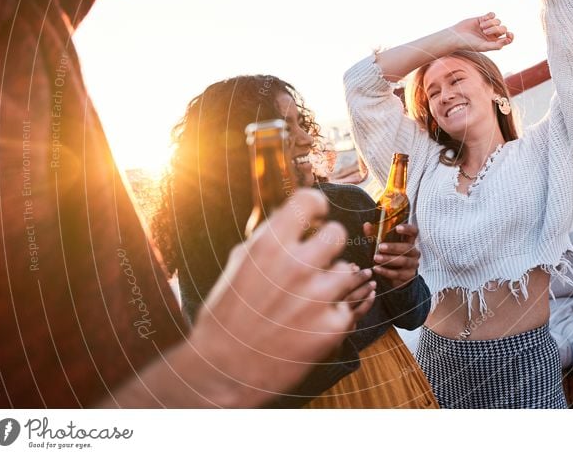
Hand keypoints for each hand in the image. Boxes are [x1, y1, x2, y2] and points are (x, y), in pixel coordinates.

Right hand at [190, 189, 375, 404]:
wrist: (224, 371)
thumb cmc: (227, 316)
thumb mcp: (239, 265)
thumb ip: (268, 237)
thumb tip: (291, 215)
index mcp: (270, 246)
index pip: (309, 201)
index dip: (316, 206)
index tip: (317, 216)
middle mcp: (298, 265)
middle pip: (338, 233)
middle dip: (328, 243)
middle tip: (317, 259)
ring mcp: (319, 296)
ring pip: (348, 269)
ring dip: (333, 280)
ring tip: (310, 297)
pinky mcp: (333, 325)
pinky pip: (348, 305)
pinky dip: (334, 313)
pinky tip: (312, 322)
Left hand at [363, 222, 420, 288]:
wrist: (395, 277)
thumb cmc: (389, 255)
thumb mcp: (382, 244)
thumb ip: (375, 235)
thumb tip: (367, 225)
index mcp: (409, 241)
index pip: (413, 231)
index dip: (407, 229)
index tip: (397, 228)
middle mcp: (414, 252)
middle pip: (407, 247)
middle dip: (393, 247)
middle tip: (380, 247)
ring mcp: (413, 264)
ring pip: (403, 261)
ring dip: (388, 259)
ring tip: (376, 258)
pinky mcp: (409, 276)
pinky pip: (398, 273)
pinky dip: (386, 271)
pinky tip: (376, 269)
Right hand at [448, 12, 512, 52]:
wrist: (456, 36)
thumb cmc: (469, 44)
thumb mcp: (483, 46)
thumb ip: (496, 45)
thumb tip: (508, 41)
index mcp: (494, 43)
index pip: (508, 39)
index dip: (510, 36)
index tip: (509, 34)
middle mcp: (492, 35)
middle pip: (503, 28)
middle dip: (495, 29)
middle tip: (485, 32)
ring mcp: (488, 26)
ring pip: (498, 21)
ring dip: (490, 23)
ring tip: (481, 27)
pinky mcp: (483, 19)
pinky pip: (492, 14)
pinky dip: (489, 16)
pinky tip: (482, 20)